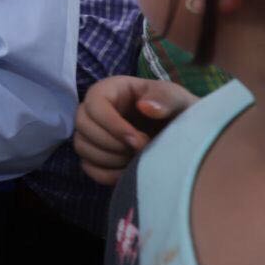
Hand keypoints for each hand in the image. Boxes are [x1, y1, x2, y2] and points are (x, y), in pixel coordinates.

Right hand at [75, 75, 197, 185]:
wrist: (183, 135)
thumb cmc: (176, 111)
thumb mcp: (176, 98)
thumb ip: (164, 98)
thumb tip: (144, 106)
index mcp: (110, 90)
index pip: (94, 103)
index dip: (112, 124)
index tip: (138, 140)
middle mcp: (94, 110)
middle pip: (81, 125)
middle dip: (111, 143)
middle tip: (140, 149)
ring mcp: (92, 133)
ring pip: (81, 146)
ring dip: (109, 159)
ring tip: (136, 159)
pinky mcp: (95, 155)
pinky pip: (88, 167)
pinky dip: (107, 174)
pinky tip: (129, 172)